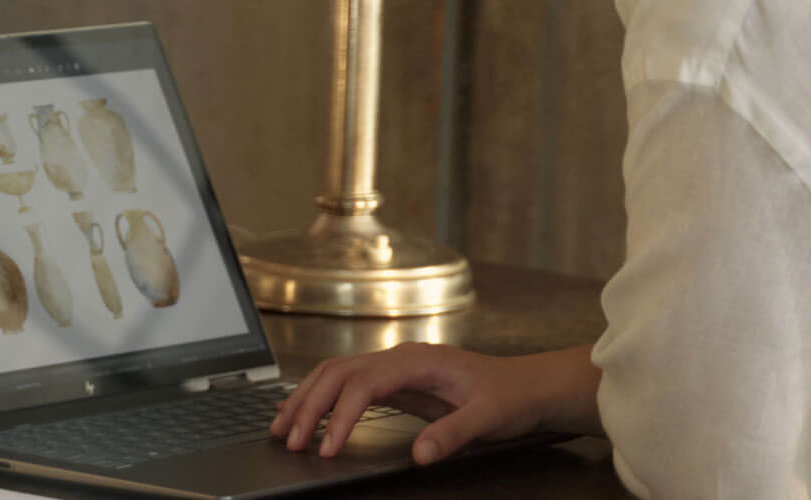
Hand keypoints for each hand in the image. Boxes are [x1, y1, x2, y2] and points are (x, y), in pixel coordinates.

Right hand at [267, 343, 598, 464]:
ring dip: (307, 399)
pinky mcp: (396, 382)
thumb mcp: (488, 418)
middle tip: (288, 440)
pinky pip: (349, 385)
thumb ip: (453, 434)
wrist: (528, 385)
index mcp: (419, 361)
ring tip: (282, 427)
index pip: (364, 384)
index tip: (326, 447)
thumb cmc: (510, 397)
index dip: (341, 416)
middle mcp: (401, 358)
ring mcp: (396, 367)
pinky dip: (322, 399)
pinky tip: (307, 414)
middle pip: (339, 374)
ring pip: (337, 374)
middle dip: (308, 405)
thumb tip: (421, 452)